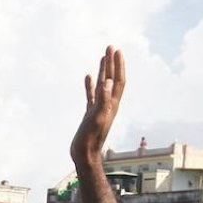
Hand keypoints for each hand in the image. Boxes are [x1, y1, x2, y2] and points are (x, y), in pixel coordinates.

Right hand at [70, 46, 125, 162]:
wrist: (84, 154)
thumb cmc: (91, 138)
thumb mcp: (98, 118)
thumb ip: (104, 100)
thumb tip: (108, 81)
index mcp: (112, 104)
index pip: (117, 80)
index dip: (118, 66)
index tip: (116, 51)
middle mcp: (108, 104)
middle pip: (112, 80)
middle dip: (112, 63)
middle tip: (110, 47)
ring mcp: (99, 108)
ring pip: (102, 85)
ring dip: (103, 71)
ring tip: (103, 57)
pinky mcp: (90, 114)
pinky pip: (91, 95)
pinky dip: (90, 85)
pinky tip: (88, 77)